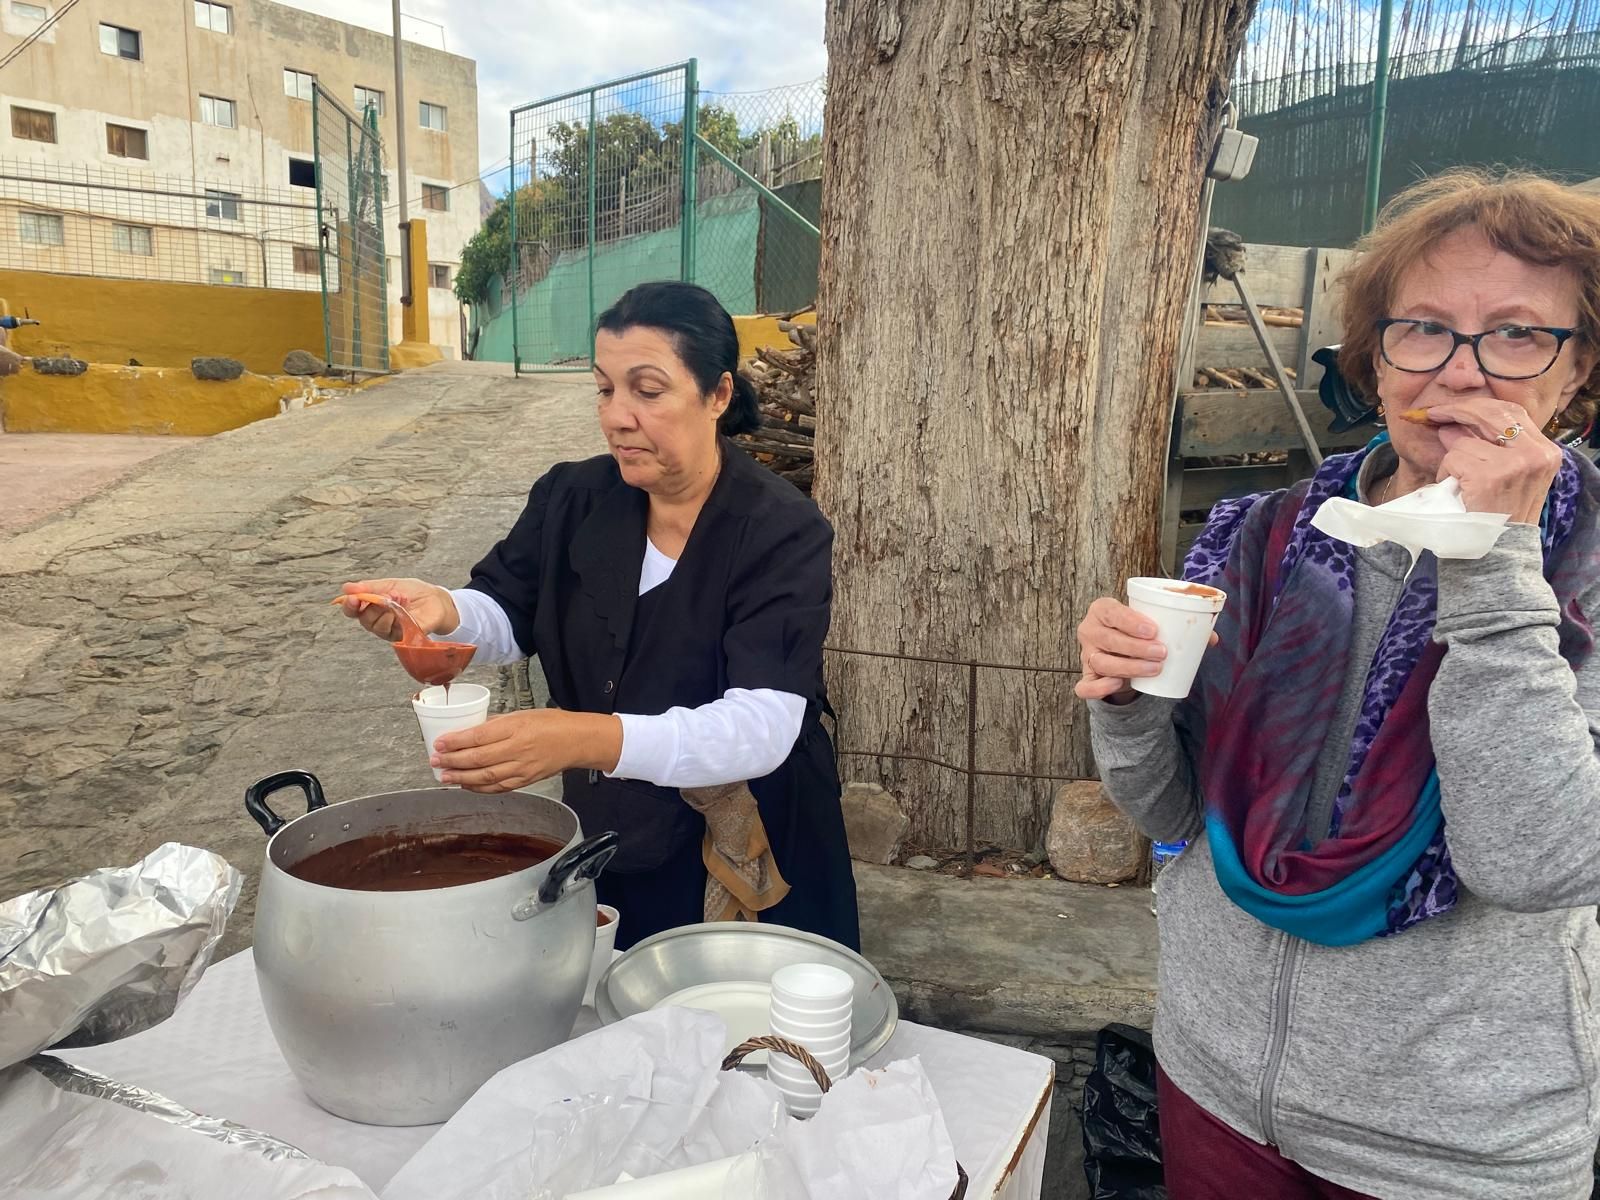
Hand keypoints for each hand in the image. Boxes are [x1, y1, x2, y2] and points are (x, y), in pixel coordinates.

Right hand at [338, 578, 458, 641]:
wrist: (437, 599)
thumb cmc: (414, 592)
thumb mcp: (390, 584)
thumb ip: (370, 587)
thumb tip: (347, 588)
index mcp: (372, 608)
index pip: (353, 611)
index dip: (349, 606)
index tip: (352, 598)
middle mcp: (378, 622)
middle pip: (364, 620)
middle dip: (373, 605)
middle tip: (386, 594)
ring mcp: (392, 632)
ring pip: (378, 626)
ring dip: (388, 609)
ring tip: (400, 598)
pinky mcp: (406, 638)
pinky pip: (396, 630)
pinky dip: (400, 617)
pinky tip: (406, 608)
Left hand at [434, 709, 623, 793]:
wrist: (577, 741)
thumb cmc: (552, 723)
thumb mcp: (523, 713)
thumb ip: (497, 724)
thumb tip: (471, 730)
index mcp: (516, 728)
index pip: (478, 736)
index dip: (456, 742)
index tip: (440, 743)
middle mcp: (517, 749)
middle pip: (478, 759)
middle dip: (452, 761)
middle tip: (435, 760)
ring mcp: (521, 768)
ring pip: (485, 777)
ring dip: (461, 778)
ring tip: (444, 776)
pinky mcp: (525, 780)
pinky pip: (498, 786)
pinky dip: (479, 787)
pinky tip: (466, 785)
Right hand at [1075, 597, 1168, 702]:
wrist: (1121, 649)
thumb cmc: (1136, 630)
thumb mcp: (1144, 618)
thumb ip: (1168, 621)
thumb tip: (1206, 635)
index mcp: (1101, 610)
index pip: (1111, 612)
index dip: (1130, 622)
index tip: (1153, 631)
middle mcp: (1089, 631)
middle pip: (1108, 639)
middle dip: (1136, 647)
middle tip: (1162, 652)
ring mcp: (1086, 655)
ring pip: (1101, 663)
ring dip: (1129, 667)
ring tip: (1155, 668)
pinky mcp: (1088, 676)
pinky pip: (1086, 686)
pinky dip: (1100, 688)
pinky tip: (1118, 684)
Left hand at [1425, 400, 1562, 524]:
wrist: (1499, 552)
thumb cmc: (1500, 515)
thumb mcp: (1510, 476)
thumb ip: (1491, 447)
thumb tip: (1453, 424)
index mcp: (1545, 452)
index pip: (1512, 411)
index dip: (1480, 406)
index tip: (1455, 408)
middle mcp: (1535, 454)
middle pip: (1490, 414)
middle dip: (1457, 411)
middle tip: (1434, 414)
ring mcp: (1513, 465)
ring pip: (1465, 442)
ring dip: (1451, 459)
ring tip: (1457, 481)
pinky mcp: (1488, 477)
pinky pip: (1453, 459)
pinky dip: (1445, 473)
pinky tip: (1454, 490)